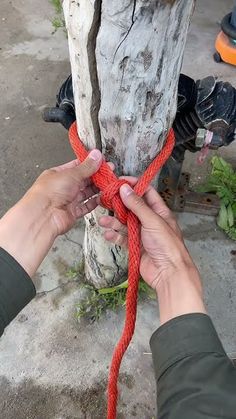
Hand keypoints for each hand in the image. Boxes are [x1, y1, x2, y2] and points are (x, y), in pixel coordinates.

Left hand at [0, 150, 102, 276]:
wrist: (44, 216)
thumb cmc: (49, 192)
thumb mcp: (71, 174)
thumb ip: (87, 166)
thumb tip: (96, 155)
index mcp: (58, 174)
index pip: (77, 166)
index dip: (90, 164)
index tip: (102, 162)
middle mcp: (62, 187)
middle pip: (83, 180)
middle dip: (96, 177)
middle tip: (109, 173)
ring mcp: (67, 200)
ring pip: (86, 193)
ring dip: (97, 189)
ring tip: (108, 185)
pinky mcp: (72, 212)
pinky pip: (85, 206)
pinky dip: (94, 203)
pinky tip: (102, 198)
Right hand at [99, 180, 191, 289]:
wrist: (168, 273)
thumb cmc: (166, 245)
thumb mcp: (152, 221)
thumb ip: (137, 205)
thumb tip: (125, 188)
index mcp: (160, 212)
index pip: (146, 193)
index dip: (134, 186)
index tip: (119, 182)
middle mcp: (151, 221)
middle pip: (132, 208)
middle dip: (119, 205)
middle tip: (105, 200)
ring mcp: (143, 234)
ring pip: (125, 224)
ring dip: (114, 222)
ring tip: (102, 221)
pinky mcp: (136, 246)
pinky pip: (123, 238)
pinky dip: (115, 236)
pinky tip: (108, 235)